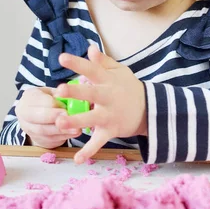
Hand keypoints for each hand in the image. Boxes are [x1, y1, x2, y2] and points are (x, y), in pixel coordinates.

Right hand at [16, 87, 81, 147]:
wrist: (39, 117)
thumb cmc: (48, 100)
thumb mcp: (52, 93)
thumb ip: (59, 95)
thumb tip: (69, 96)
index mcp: (28, 97)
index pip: (38, 100)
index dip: (53, 104)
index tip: (65, 106)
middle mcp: (24, 114)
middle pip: (38, 117)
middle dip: (54, 117)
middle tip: (68, 116)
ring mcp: (29, 129)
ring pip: (44, 131)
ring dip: (61, 130)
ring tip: (76, 128)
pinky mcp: (38, 140)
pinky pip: (50, 139)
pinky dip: (63, 136)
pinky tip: (73, 133)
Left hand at [54, 45, 146, 163]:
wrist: (151, 109)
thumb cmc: (129, 87)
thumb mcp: (119, 71)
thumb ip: (103, 62)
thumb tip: (90, 48)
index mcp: (108, 80)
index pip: (91, 69)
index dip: (77, 63)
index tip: (61, 57)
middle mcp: (108, 97)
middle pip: (91, 93)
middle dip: (75, 92)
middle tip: (58, 90)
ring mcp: (109, 115)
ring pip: (91, 118)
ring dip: (76, 121)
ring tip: (59, 121)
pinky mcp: (111, 130)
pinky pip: (99, 142)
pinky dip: (89, 152)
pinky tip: (77, 160)